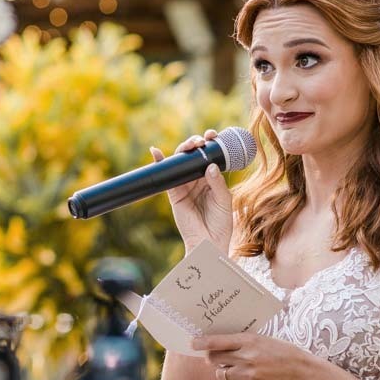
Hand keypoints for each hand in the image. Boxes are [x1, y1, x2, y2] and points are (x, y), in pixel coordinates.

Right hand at [152, 129, 233, 254]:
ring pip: (181, 163)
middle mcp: (198, 180)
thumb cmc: (221, 223)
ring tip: (190, 144)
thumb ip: (217, 182)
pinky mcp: (174, 194)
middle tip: (202, 140)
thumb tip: (210, 164)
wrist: (210, 243)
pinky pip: (166, 177)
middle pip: (194, 156)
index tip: (214, 136)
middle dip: (196, 144)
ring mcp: (185, 186)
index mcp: (212, 179)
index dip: (211, 145)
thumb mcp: (224, 200)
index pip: (210, 157)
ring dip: (183, 150)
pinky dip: (161, 164)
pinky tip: (156, 152)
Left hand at [192, 332, 317, 379]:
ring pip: (223, 375)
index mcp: (249, 341)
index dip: (202, 343)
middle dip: (212, 359)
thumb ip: (242, 343)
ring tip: (244, 368)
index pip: (218, 341)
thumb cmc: (281, 352)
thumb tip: (218, 347)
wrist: (301, 372)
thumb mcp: (263, 341)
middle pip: (215, 359)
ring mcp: (249, 375)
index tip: (191, 343)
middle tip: (217, 358)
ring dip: (228, 372)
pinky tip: (254, 378)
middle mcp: (247, 357)